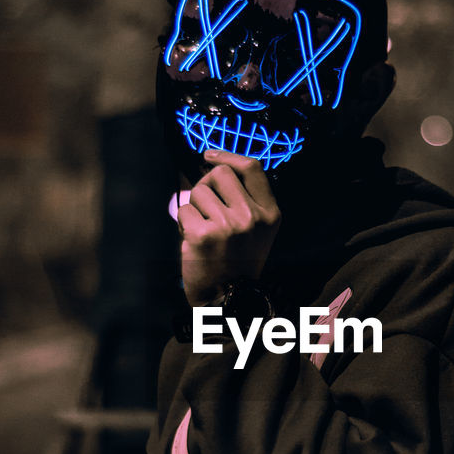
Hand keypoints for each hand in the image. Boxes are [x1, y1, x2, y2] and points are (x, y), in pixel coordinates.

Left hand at [177, 150, 280, 306]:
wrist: (226, 298)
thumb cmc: (237, 260)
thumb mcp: (257, 230)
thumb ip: (245, 198)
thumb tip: (214, 162)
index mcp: (270, 214)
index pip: (252, 168)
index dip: (228, 155)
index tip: (209, 155)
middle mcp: (252, 218)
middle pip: (220, 173)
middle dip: (207, 184)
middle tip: (206, 206)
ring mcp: (228, 226)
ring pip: (199, 191)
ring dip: (195, 207)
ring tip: (203, 229)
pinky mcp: (203, 235)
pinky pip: (184, 210)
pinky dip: (183, 223)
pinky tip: (194, 240)